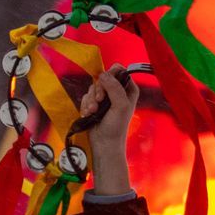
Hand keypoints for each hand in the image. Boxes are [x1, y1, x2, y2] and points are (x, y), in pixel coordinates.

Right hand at [78, 68, 140, 195]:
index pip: (119, 71)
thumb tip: (103, 74)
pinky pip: (86, 97)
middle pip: (103, 78)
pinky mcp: (94, 104)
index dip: (110, 75)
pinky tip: (88, 114)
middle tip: (99, 102)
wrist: (104, 143)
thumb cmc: (116, 127)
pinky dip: (85, 105)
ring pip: (92, 88)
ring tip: (93, 112)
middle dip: (98, 90)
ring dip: (90, 100)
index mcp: (128, 90)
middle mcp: (117, 92)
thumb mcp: (121, 106)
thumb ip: (114, 88)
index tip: (105, 84)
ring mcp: (105, 98)